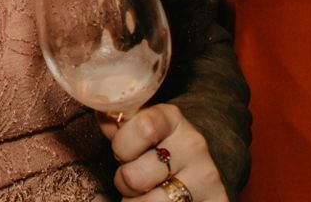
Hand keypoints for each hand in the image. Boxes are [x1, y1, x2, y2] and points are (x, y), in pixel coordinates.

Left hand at [97, 104, 228, 201]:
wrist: (196, 165)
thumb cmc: (156, 146)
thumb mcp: (138, 129)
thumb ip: (118, 126)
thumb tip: (104, 118)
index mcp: (172, 119)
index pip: (143, 128)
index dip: (122, 146)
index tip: (122, 152)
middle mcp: (193, 146)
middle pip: (135, 177)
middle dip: (124, 183)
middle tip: (132, 179)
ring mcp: (206, 178)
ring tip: (145, 194)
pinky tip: (159, 201)